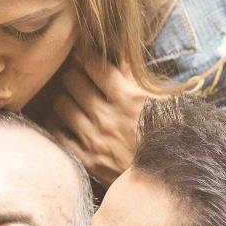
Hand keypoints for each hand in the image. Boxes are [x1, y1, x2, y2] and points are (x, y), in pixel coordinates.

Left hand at [49, 57, 159, 185]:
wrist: (168, 178)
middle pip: (71, 80)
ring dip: (66, 98)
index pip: (93, 64)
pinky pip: (57, 133)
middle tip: (78, 78)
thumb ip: (134, 74)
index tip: (84, 55)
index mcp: (128, 98)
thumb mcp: (159, 100)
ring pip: (61, 104)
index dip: (86, 55)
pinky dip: (58, 124)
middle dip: (74, 75)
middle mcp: (108, 117)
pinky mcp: (86, 160)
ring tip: (74, 101)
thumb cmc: (166, 134)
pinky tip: (67, 122)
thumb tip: (119, 47)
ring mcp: (94, 139)